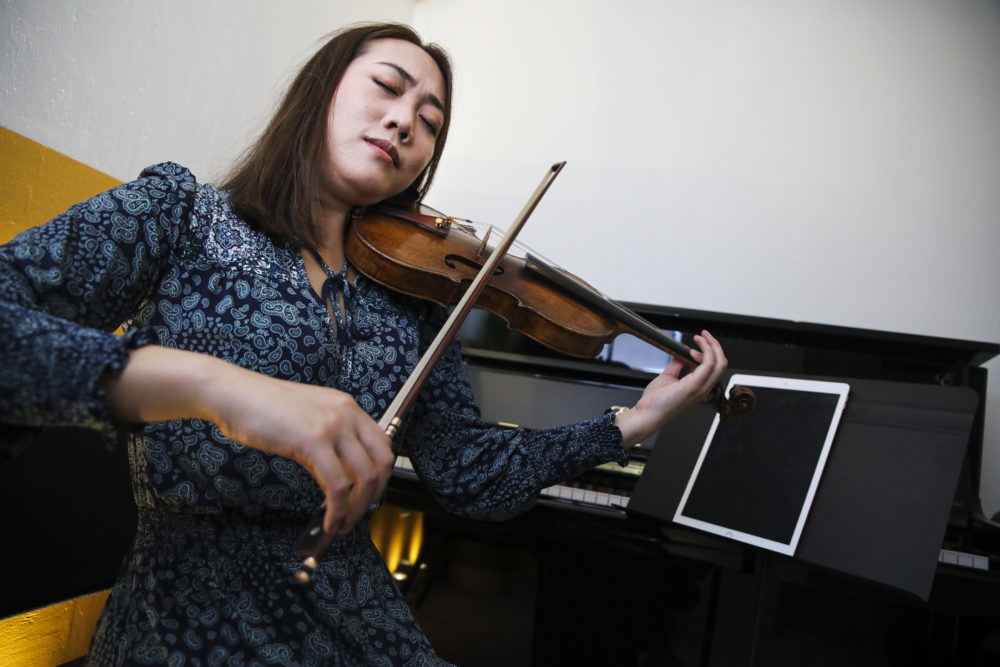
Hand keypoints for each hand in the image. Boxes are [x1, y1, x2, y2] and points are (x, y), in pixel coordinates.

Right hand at [105, 346, 393, 534]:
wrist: (233, 394)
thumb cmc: (262, 407)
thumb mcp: (307, 416)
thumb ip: (329, 436)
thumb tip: (340, 471)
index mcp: (348, 407)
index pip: (383, 445)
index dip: (381, 476)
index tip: (367, 496)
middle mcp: (347, 413)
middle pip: (382, 463)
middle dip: (373, 496)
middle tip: (357, 515)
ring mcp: (332, 426)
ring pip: (364, 478)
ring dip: (356, 509)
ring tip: (341, 524)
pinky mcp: (313, 441)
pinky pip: (338, 485)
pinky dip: (338, 510)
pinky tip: (328, 521)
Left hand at [613, 330, 727, 445]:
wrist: (646, 415)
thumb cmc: (655, 402)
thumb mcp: (668, 377)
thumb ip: (677, 366)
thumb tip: (680, 354)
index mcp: (699, 387)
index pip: (715, 367)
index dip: (708, 352)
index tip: (695, 343)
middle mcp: (703, 388)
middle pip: (721, 363)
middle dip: (715, 345)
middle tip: (704, 335)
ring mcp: (700, 388)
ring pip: (719, 363)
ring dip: (711, 345)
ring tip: (700, 336)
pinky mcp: (693, 386)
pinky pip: (708, 365)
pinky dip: (705, 351)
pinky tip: (694, 347)